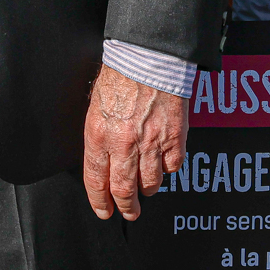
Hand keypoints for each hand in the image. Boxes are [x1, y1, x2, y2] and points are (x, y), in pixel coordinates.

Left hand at [82, 64, 187, 220]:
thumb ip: (99, 136)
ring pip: (150, 183)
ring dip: (146, 190)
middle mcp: (124, 143)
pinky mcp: (174, 138)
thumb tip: (101, 162)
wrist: (148, 58)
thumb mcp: (95, 106)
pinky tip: (163, 164)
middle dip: (126, 207)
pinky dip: (167, 170)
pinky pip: (172, 167)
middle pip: (124, 190)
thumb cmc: (120, 76)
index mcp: (99, 135)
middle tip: (128, 212)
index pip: (96, 180)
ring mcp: (151, 143)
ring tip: (145, 189)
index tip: (104, 211)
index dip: (100, 201)